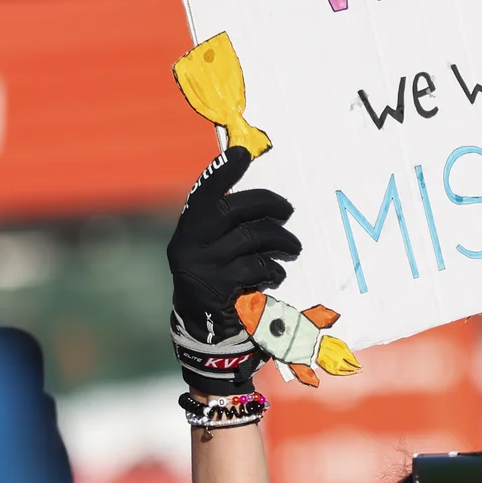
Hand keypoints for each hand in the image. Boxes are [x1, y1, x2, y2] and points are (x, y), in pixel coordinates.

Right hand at [167, 148, 298, 396]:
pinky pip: (258, 266)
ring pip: (254, 236)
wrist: (206, 330)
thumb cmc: (221, 280)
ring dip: (282, 241)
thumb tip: (265, 198)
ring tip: (292, 248)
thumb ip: (231, 225)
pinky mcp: (219, 287)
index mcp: (190, 227)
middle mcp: (189, 242)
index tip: (242, 152)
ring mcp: (202, 265)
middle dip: (271, 206)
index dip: (222, 170)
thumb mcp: (219, 249)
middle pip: (237, 209)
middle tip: (289, 212)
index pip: (205, 191)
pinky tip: (276, 275)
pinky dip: (274, 269)